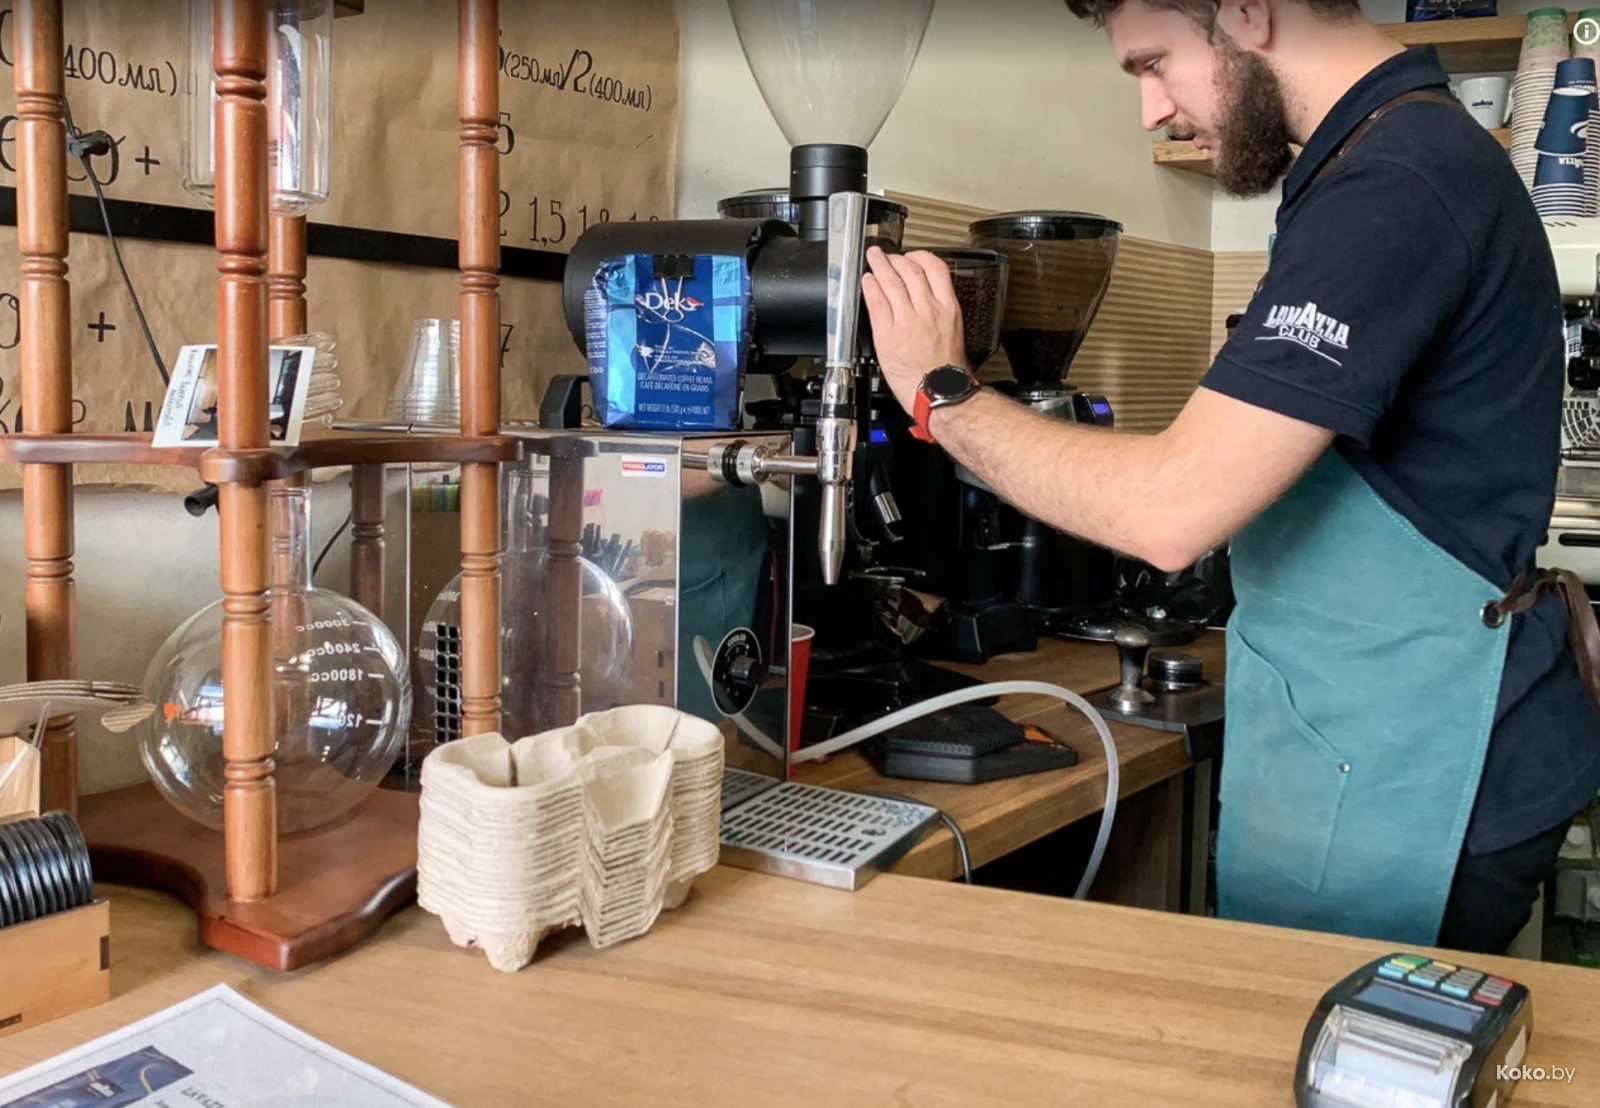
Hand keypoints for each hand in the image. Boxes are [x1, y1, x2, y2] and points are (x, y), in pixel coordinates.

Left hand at [861, 246, 968, 413]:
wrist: (938, 392)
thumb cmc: (946, 369)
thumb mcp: (953, 330)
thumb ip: (940, 310)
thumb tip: (928, 298)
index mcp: (947, 308)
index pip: (935, 268)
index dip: (920, 256)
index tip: (912, 256)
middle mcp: (928, 310)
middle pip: (910, 271)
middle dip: (896, 258)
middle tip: (887, 255)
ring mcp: (907, 320)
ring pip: (892, 283)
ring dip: (880, 266)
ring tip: (873, 258)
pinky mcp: (888, 334)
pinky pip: (877, 304)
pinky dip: (871, 288)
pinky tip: (867, 281)